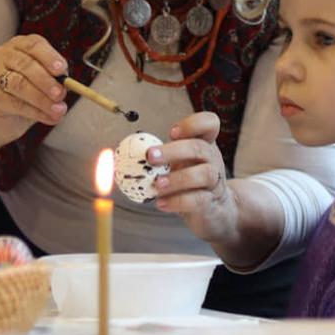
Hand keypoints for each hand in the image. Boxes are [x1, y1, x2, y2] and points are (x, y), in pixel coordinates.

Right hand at [0, 34, 68, 138]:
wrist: (4, 113)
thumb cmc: (28, 90)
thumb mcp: (45, 80)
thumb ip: (55, 79)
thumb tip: (66, 85)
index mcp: (21, 45)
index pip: (34, 45)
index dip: (49, 57)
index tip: (62, 70)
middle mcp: (5, 54)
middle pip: (25, 64)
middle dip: (46, 81)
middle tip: (60, 94)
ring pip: (19, 84)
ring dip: (41, 98)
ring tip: (57, 109)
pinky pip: (14, 103)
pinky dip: (35, 112)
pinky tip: (48, 118)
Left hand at [151, 112, 238, 244]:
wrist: (214, 211)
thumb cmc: (190, 182)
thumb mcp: (178, 164)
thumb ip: (158, 156)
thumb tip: (119, 153)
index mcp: (204, 144)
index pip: (209, 123)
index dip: (193, 124)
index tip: (172, 132)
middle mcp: (212, 159)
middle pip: (200, 148)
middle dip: (174, 150)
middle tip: (150, 156)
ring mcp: (214, 181)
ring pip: (204, 174)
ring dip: (178, 178)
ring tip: (157, 184)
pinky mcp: (211, 202)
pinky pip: (198, 200)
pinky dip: (178, 201)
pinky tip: (161, 203)